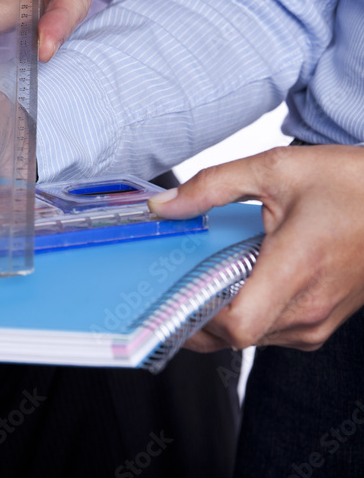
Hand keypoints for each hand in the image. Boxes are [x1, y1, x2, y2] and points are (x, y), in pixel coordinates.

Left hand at [148, 145, 363, 350]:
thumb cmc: (353, 183)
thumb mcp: (275, 169)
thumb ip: (211, 186)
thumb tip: (163, 204)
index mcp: (298, 269)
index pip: (236, 325)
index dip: (197, 314)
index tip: (172, 290)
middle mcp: (311, 306)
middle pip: (233, 337)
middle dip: (197, 312)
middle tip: (173, 281)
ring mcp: (320, 321)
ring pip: (250, 339)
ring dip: (220, 315)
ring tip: (205, 276)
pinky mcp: (323, 323)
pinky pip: (270, 332)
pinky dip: (245, 314)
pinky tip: (235, 282)